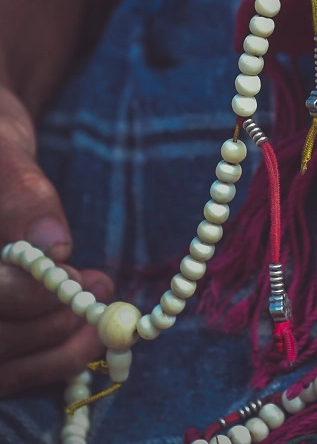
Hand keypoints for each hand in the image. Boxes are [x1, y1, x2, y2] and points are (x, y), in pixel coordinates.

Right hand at [0, 87, 112, 396]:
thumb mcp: (3, 147)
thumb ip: (22, 190)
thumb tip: (53, 245)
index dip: (22, 296)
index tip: (72, 274)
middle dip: (47, 323)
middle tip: (99, 289)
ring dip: (56, 348)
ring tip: (103, 308)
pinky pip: (8, 372)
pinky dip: (49, 362)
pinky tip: (85, 332)